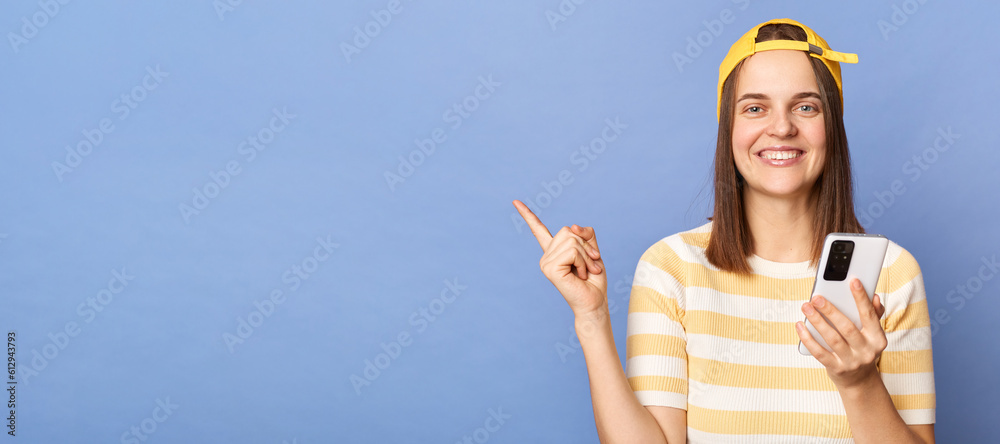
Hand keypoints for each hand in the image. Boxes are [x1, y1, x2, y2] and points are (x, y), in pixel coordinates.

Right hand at [512, 200, 606, 316]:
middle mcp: (546, 255)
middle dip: (586, 246)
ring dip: (587, 256)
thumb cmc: (594, 280)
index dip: (527, 215)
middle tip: (591, 264)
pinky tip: (581, 275)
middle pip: (569, 231)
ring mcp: (546, 262)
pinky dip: (583, 262)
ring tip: (587, 271)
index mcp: (554, 250)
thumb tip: (572, 226)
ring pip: (572, 240)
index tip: (515, 201)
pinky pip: (572, 251)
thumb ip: (585, 234)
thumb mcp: (593, 250)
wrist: (595, 302)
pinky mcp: (550, 269)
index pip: (538, 230)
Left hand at [796, 278, 887, 388]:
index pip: (869, 315)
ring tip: (806, 307)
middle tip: (817, 297)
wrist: (860, 381)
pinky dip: (808, 338)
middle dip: (831, 310)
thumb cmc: (863, 350)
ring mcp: (851, 361)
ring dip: (817, 321)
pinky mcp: (836, 368)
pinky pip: (819, 352)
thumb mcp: (872, 335)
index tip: (853, 280)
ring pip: (832, 338)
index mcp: (877, 339)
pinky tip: (800, 326)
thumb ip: (874, 315)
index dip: (861, 297)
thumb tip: (875, 296)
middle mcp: (866, 351)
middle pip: (847, 327)